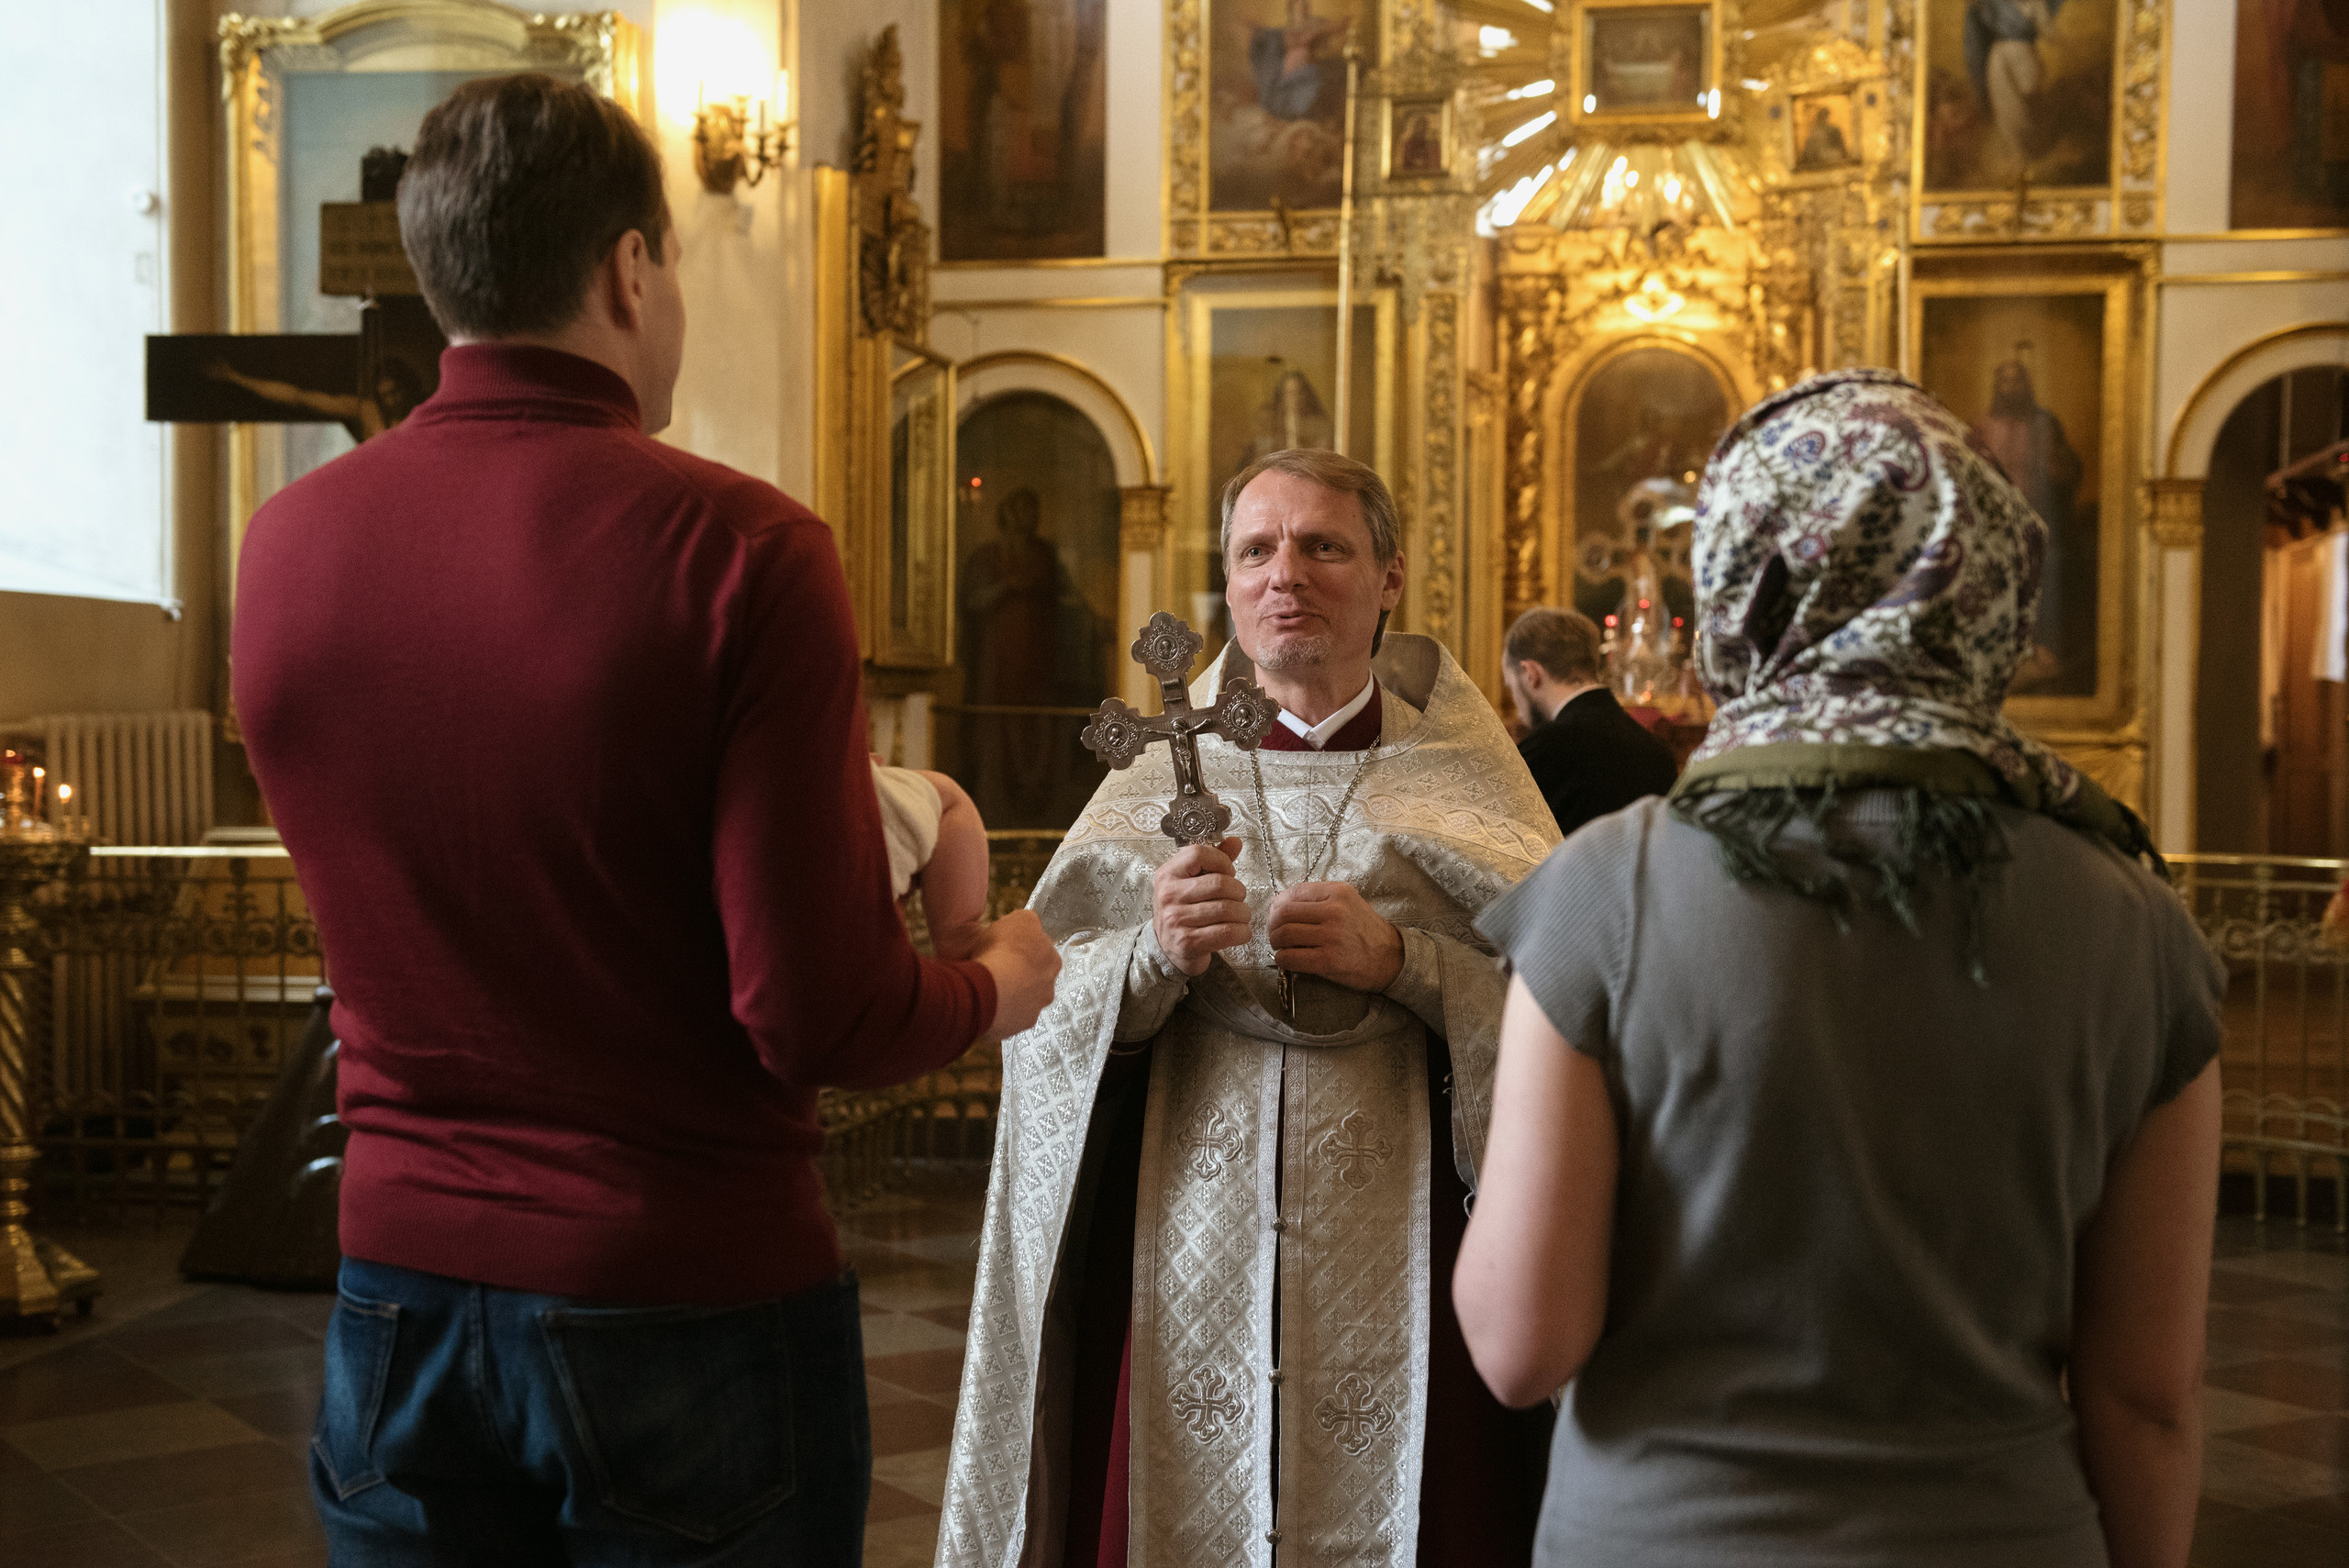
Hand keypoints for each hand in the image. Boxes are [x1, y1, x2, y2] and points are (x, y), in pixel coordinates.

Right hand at [970, 908, 1060, 1041]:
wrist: (988, 989)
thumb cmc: (1003, 951)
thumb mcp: (1019, 919)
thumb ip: (1028, 920)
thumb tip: (1029, 923)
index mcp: (1052, 962)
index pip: (1041, 954)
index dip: (1023, 950)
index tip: (1007, 949)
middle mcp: (1048, 989)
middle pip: (1033, 980)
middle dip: (1018, 975)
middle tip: (996, 969)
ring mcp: (1032, 1012)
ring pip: (1020, 1002)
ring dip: (1007, 995)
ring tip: (986, 988)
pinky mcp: (1014, 1028)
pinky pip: (1005, 1019)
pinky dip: (996, 1012)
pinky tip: (982, 1003)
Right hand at [1152, 836, 1250, 976]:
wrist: (1167, 948)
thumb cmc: (1183, 910)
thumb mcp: (1192, 882)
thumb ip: (1214, 860)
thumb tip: (1235, 841)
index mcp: (1167, 874)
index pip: (1198, 854)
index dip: (1221, 861)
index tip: (1228, 872)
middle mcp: (1168, 895)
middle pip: (1220, 884)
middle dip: (1239, 891)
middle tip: (1238, 898)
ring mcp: (1176, 920)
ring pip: (1227, 909)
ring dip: (1243, 913)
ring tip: (1240, 916)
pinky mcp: (1188, 942)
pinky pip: (1228, 932)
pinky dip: (1242, 932)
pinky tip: (1240, 931)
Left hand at [1268, 882, 1402, 993]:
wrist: (1391, 958)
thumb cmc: (1365, 930)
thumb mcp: (1348, 903)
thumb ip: (1319, 899)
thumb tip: (1280, 903)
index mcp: (1338, 893)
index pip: (1293, 893)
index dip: (1277, 905)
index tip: (1275, 914)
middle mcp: (1335, 911)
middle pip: (1283, 914)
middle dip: (1272, 925)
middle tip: (1274, 933)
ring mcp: (1331, 937)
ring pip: (1283, 935)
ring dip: (1275, 943)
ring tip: (1281, 947)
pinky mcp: (1328, 961)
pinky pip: (1290, 958)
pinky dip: (1282, 960)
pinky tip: (1288, 960)